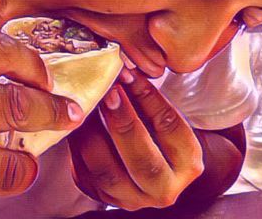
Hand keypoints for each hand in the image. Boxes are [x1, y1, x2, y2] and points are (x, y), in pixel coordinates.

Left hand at [68, 68, 203, 210]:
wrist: (145, 167)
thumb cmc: (153, 130)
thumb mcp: (159, 115)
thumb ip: (145, 96)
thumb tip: (122, 63)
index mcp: (188, 164)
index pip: (171, 128)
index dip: (149, 98)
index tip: (129, 73)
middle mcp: (163, 189)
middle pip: (143, 160)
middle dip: (123, 122)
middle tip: (109, 91)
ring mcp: (131, 199)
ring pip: (107, 171)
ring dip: (93, 133)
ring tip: (85, 103)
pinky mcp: (101, 197)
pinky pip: (84, 172)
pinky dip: (76, 144)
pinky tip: (73, 120)